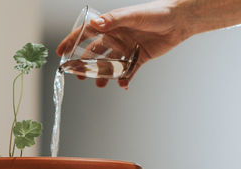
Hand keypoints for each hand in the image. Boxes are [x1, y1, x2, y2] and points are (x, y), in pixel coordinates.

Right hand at [56, 0, 190, 88]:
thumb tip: (95, 24)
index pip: (86, 33)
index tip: (61, 52)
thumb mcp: (133, 16)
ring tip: (99, 84)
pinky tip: (122, 85)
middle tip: (79, 76)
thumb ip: (114, 20)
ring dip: (103, 75)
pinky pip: (128, 71)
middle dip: (85, 64)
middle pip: (95, 52)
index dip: (72, 42)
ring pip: (110, 64)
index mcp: (111, 24)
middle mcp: (116, 36)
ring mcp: (127, 48)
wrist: (179, 21)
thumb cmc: (156, 12)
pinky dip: (124, 79)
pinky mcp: (139, 57)